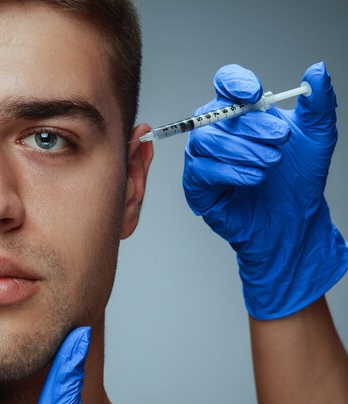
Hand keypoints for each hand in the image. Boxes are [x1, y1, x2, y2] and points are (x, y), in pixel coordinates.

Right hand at [183, 62, 347, 319]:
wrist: (294, 221)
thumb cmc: (297, 179)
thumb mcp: (317, 136)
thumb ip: (318, 103)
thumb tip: (317, 71)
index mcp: (240, 113)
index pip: (225, 84)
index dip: (235, 83)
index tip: (256, 94)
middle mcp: (216, 132)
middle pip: (214, 113)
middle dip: (249, 123)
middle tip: (280, 138)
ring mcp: (203, 159)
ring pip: (205, 140)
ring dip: (242, 149)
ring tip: (271, 163)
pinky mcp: (197, 187)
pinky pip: (201, 171)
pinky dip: (230, 172)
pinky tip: (255, 178)